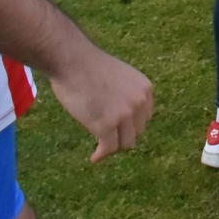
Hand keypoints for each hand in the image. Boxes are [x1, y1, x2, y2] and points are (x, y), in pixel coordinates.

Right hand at [48, 42, 154, 163]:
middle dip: (122, 135)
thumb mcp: (121, 78)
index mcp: (145, 89)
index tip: (117, 128)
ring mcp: (124, 115)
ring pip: (125, 143)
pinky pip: (108, 148)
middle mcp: (140, 102)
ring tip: (100, 146)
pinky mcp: (106, 126)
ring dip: (113, 146)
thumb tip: (124, 120)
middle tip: (106, 137)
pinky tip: (94, 158)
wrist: (72, 61)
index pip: (144, 117)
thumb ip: (127, 95)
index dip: (130, 125)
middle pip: (136, 132)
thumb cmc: (90, 67)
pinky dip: (101, 155)